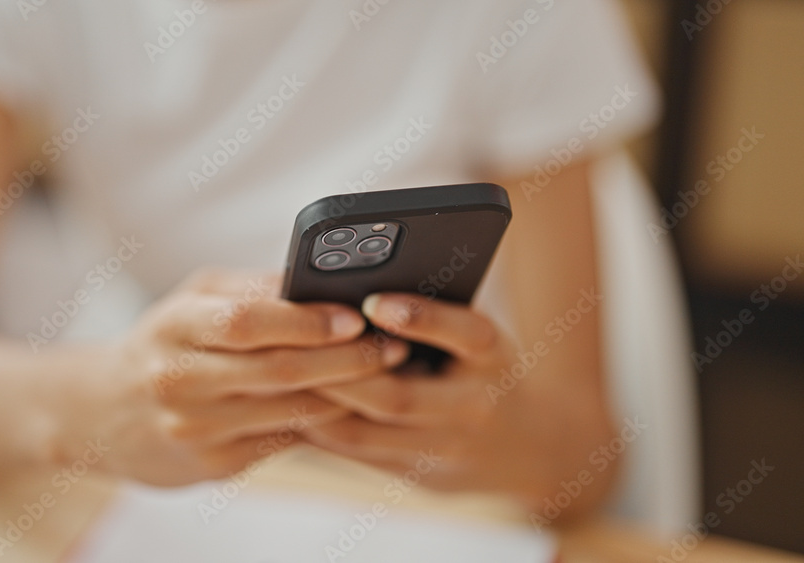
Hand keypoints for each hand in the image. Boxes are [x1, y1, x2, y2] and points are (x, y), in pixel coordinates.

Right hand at [52, 270, 407, 486]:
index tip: (356, 315)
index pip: (247, 322)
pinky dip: (323, 422)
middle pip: (279, 370)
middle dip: (347, 358)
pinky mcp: (212, 465)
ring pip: (290, 411)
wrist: (102, 414)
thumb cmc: (163, 342)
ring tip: (388, 372)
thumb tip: (322, 281)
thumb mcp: (192, 301)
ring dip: (347, 393)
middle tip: (393, 346)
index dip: (306, 320)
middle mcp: (179, 379)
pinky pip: (283, 439)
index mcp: (175, 325)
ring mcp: (195, 428)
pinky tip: (354, 405)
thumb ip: (253, 290)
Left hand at [301, 292, 601, 502]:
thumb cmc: (488, 370)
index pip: (464, 333)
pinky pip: (360, 456)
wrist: (532, 447)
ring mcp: (448, 450)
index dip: (419, 317)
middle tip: (295, 345)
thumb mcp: (480, 335)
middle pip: (399, 396)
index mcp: (494, 355)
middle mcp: (475, 406)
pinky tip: (291, 406)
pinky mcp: (422, 478)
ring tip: (281, 377)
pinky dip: (322, 431)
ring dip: (319, 406)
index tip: (373, 301)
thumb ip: (435, 317)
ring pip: (368, 434)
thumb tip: (359, 293)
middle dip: (342, 372)